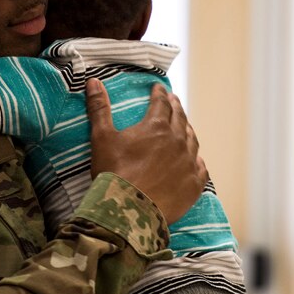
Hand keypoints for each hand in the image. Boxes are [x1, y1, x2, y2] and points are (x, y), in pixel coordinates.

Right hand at [86, 80, 206, 223]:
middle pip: (180, 118)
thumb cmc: (113, 172)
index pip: (161, 103)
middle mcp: (178, 141)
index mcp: (157, 127)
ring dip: (187, 130)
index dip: (159, 94)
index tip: (158, 88)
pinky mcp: (194, 185)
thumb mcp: (101, 138)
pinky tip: (195, 160)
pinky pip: (200, 168)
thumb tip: (93, 81)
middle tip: (173, 101)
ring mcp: (188, 163)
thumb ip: (99, 108)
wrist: (129, 212)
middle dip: (176, 107)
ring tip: (185, 127)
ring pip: (192, 141)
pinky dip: (197, 161)